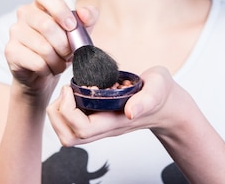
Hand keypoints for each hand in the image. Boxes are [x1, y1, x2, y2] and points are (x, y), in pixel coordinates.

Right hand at [4, 0, 97, 101]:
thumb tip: (84, 13)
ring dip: (58, 60)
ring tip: (59, 62)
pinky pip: (37, 62)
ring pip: (43, 47)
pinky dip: (48, 69)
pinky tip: (47, 68)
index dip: (60, 9)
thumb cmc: (61, 47)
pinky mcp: (10, 51)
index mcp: (41, 3)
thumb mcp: (80, 31)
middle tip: (69, 53)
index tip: (72, 25)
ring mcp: (15, 31)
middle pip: (47, 25)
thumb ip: (88, 18)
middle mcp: (24, 13)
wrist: (44, 73)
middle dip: (65, 44)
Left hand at [47, 66, 187, 145]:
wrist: (167, 104)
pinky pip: (71, 122)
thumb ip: (146, 99)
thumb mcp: (158, 89)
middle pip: (68, 137)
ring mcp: (100, 125)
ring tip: (69, 90)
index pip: (82, 129)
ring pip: (67, 133)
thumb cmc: (161, 94)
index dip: (68, 109)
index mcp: (116, 122)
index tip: (72, 87)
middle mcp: (104, 127)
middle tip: (66, 90)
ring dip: (59, 112)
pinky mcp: (97, 118)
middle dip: (57, 113)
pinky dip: (64, 107)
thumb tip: (131, 112)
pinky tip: (75, 90)